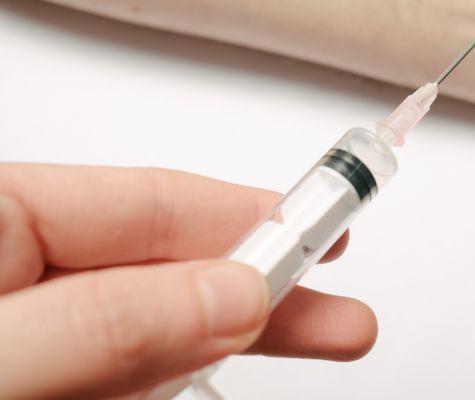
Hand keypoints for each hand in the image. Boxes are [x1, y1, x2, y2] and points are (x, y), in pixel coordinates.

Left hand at [0, 164, 375, 398]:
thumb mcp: (0, 357)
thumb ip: (106, 322)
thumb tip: (231, 294)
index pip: (150, 203)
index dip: (250, 215)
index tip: (325, 227)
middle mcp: (14, 266)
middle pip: (168, 262)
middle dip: (264, 282)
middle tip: (339, 305)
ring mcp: (27, 326)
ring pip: (154, 319)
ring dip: (234, 330)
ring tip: (316, 337)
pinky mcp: (39, 373)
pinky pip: (121, 364)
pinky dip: (172, 368)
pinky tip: (206, 365)